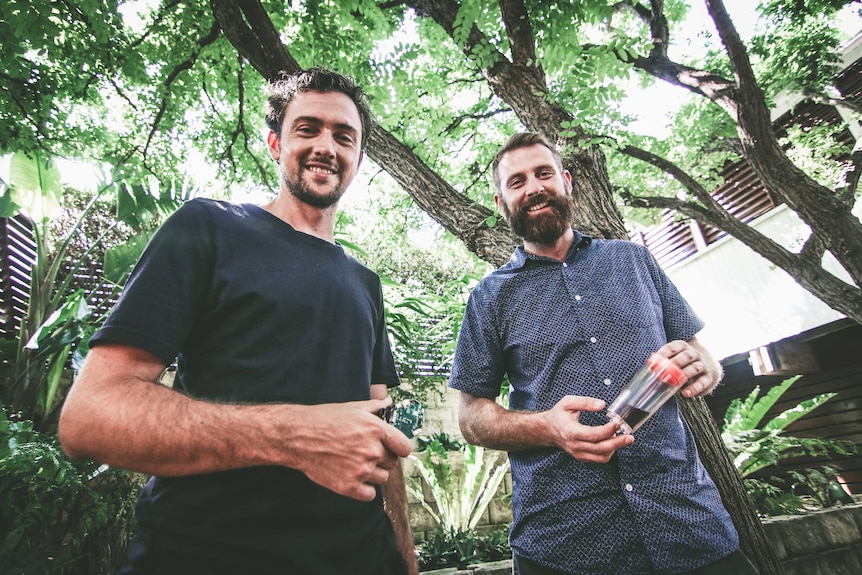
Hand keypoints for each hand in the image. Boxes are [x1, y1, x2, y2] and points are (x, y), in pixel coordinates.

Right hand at [285, 398, 413, 500]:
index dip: (399, 447)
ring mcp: (361, 470)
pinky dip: (363, 488)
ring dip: (373, 473)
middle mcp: (372, 450)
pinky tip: (352, 476)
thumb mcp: (352, 408)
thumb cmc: (324, 419)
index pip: (405, 447)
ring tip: (356, 462)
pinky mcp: (349, 486)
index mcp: (376, 430)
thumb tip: (388, 403)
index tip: (393, 448)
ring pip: (382, 478)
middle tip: (365, 452)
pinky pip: (369, 494)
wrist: (297, 436)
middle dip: (382, 458)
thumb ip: (375, 407)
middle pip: (393, 463)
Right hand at [546, 395, 633, 461]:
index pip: (593, 434)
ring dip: (615, 448)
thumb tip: (602, 405)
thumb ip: (585, 402)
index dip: (608, 430)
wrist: (548, 430)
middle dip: (618, 443)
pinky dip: (609, 452)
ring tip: (623, 438)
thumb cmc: (559, 415)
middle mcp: (575, 445)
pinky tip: (613, 442)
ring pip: (601, 456)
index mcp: (571, 431)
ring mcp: (578, 453)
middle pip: (600, 448)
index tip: (618, 423)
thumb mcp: (568, 402)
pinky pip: (599, 459)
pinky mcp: (581, 457)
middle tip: (630, 437)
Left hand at [655, 338, 721, 397]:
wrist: (704, 368)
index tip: (653, 362)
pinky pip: (702, 382)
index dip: (663, 354)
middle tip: (665, 370)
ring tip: (675, 382)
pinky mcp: (708, 377)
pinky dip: (694, 388)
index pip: (673, 347)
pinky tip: (686, 393)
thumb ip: (663, 361)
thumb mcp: (673, 358)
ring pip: (695, 368)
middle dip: (675, 362)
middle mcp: (694, 354)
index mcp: (682, 347)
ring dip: (684, 374)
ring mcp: (702, 365)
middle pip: (686, 356)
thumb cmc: (682, 363)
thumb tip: (649, 365)